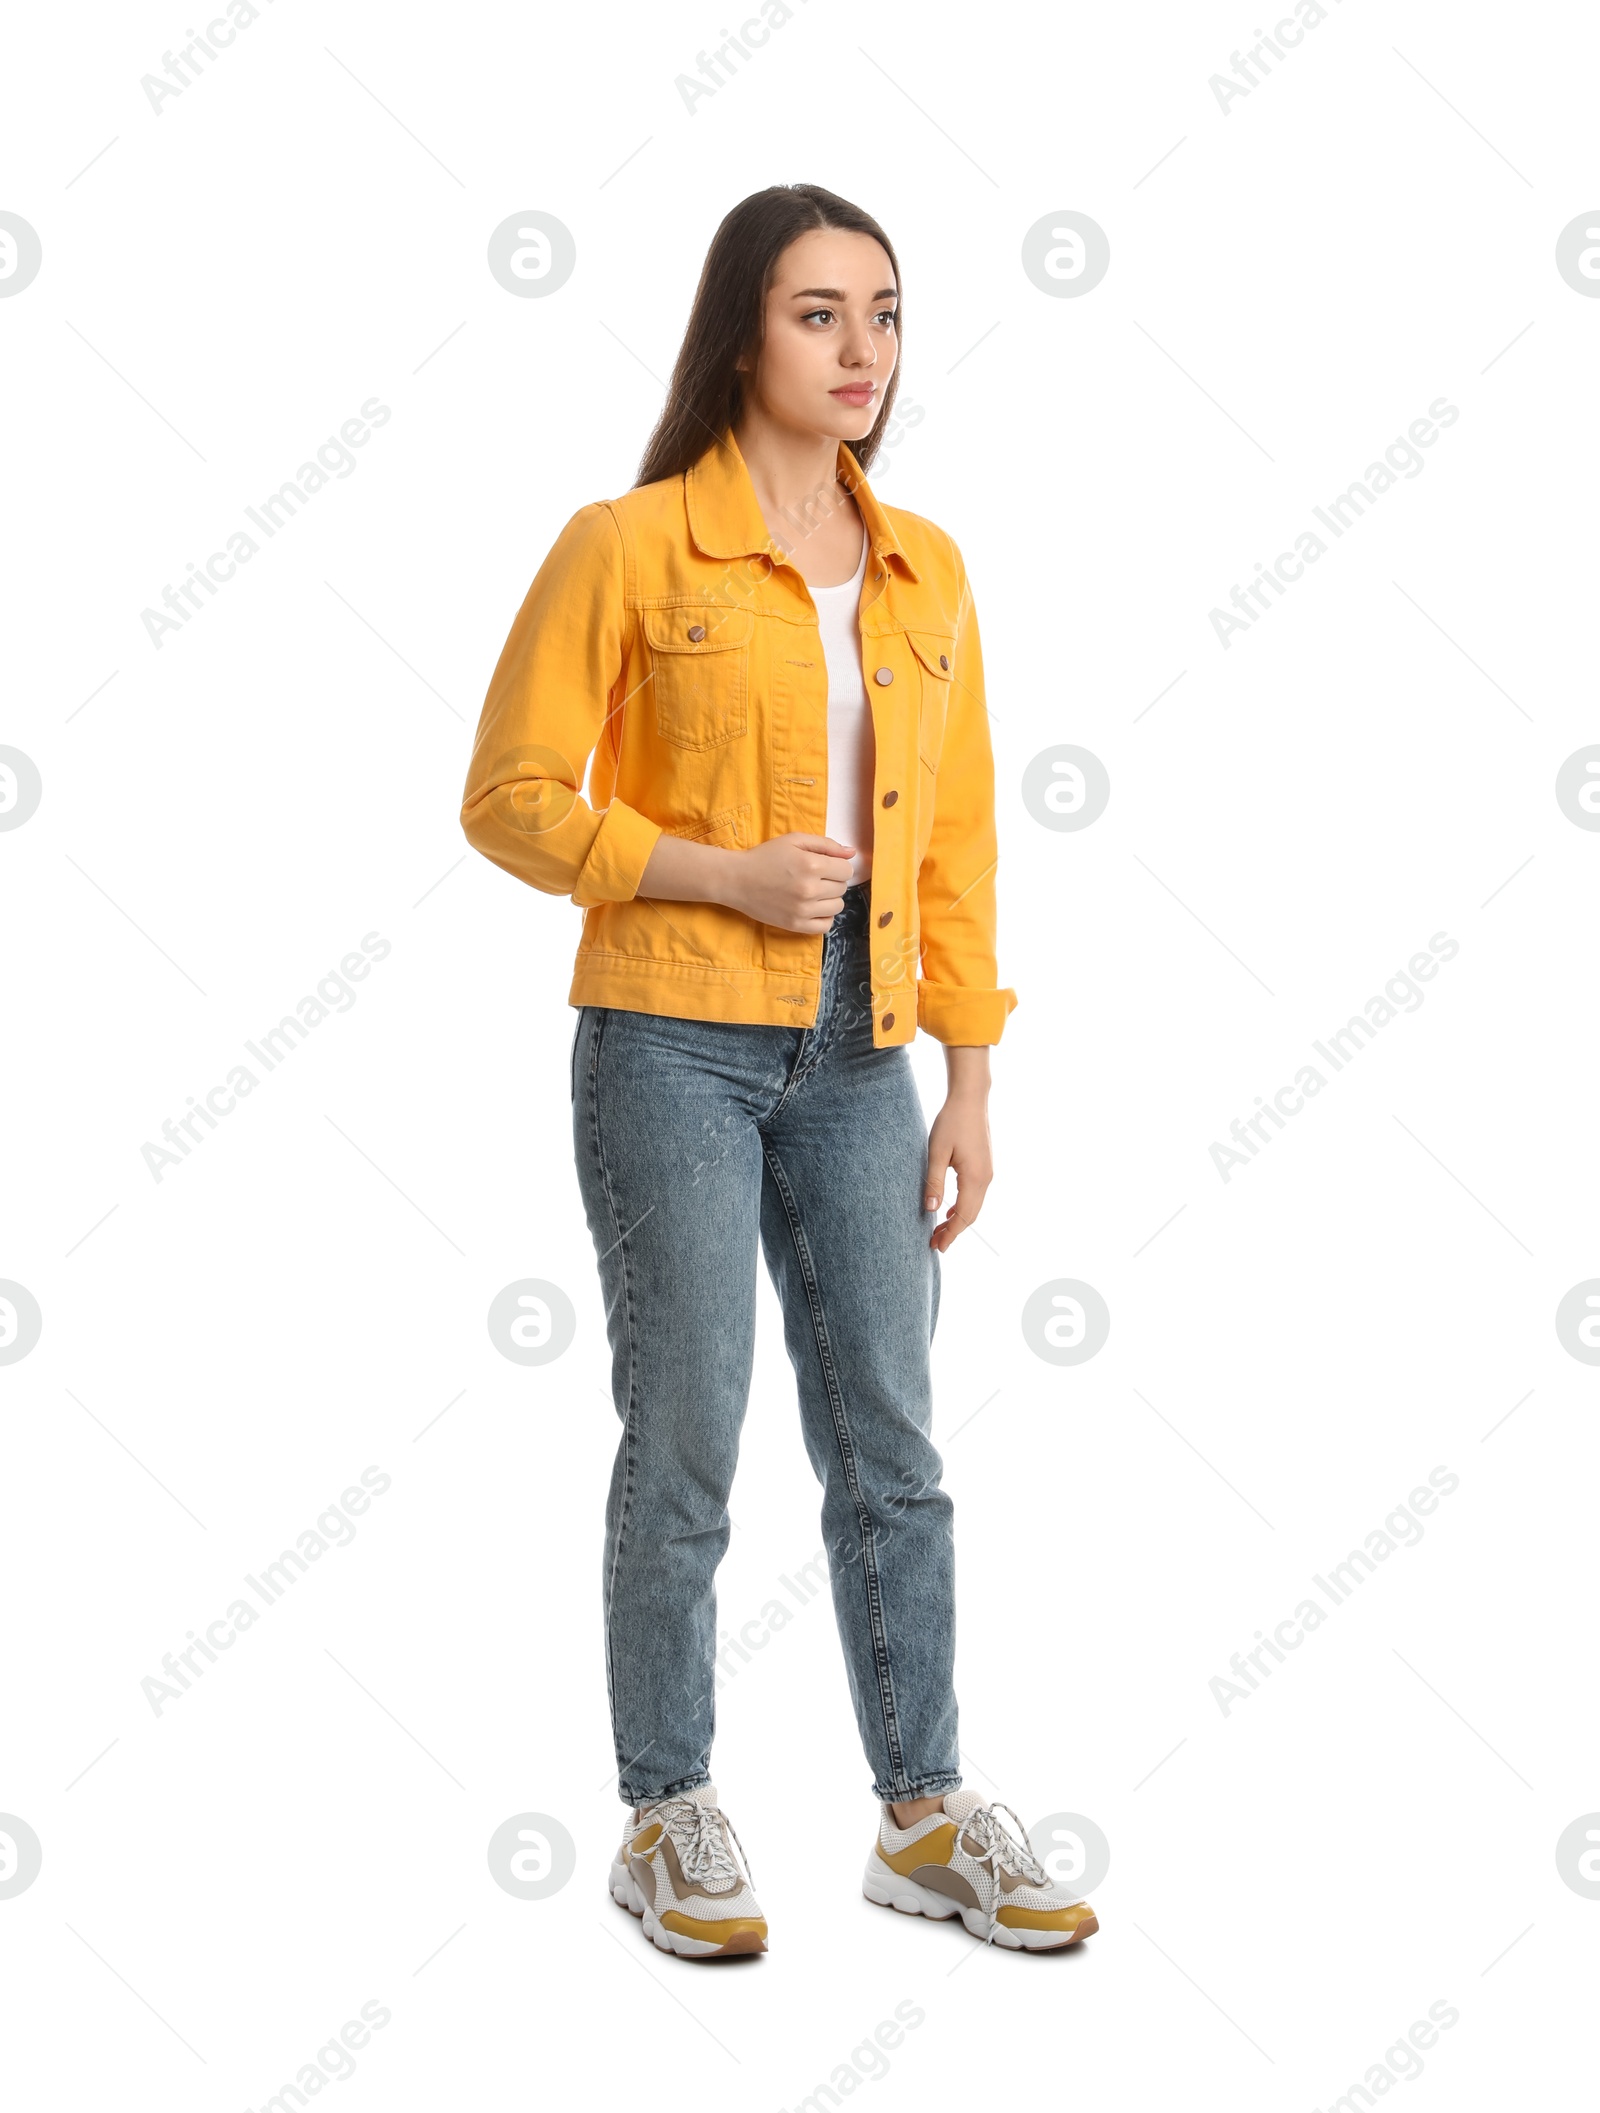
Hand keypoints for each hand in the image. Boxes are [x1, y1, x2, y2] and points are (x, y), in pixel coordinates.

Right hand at [720, 833, 856, 932]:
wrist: (737, 880)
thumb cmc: (765, 856)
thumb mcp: (794, 841)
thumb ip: (826, 845)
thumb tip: (851, 852)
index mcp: (812, 865)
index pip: (846, 871)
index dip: (838, 866)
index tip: (825, 866)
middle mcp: (810, 889)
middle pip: (842, 888)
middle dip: (833, 881)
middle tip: (814, 878)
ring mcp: (803, 910)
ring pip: (837, 907)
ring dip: (829, 899)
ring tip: (813, 892)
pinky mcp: (795, 925)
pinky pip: (825, 926)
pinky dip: (824, 917)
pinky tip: (812, 908)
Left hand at [925, 1083, 992, 1251]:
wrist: (971, 1099)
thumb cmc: (951, 1122)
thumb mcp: (936, 1152)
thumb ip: (934, 1182)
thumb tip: (932, 1210)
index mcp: (975, 1178)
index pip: (964, 1216)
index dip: (952, 1234)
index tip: (938, 1247)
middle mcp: (986, 1179)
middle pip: (971, 1215)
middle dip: (954, 1231)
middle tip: (935, 1244)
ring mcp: (988, 1172)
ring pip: (974, 1206)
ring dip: (958, 1220)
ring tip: (939, 1230)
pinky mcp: (985, 1166)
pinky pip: (975, 1194)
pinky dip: (963, 1206)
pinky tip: (949, 1210)